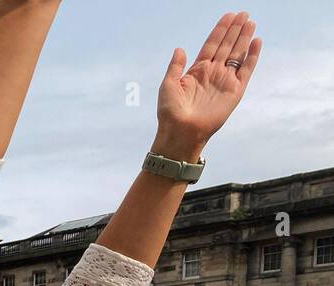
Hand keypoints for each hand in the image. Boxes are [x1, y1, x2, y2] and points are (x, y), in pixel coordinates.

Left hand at [153, 13, 260, 161]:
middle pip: (227, 46)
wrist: (181, 132)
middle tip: (243, 13)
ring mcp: (225, 81)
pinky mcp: (235, 90)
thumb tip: (179, 49)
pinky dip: (252, 56)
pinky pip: (246, 69)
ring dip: (244, 38)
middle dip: (235, 29)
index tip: (228, 16)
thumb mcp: (168, 85)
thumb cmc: (170, 112)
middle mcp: (212, 73)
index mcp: (197, 71)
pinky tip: (256, 41)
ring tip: (250, 22)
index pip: (211, 45)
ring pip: (237, 54)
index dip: (220, 30)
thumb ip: (175, 66)